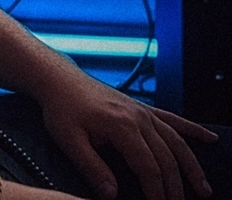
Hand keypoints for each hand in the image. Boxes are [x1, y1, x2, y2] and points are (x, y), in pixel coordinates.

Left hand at [38, 68, 216, 199]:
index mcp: (121, 126)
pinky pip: (172, 119)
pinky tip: (210, 139)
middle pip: (166, 158)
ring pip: (176, 141)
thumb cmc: (61, 108)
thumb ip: (91, 168)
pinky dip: (192, 130)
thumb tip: (112, 194)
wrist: (58, 79)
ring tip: (204, 189)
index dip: (157, 192)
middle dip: (176, 187)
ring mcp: (142, 110)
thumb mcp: (68, 140)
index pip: (149, 167)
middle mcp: (138, 117)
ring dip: (192, 165)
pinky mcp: (141, 107)